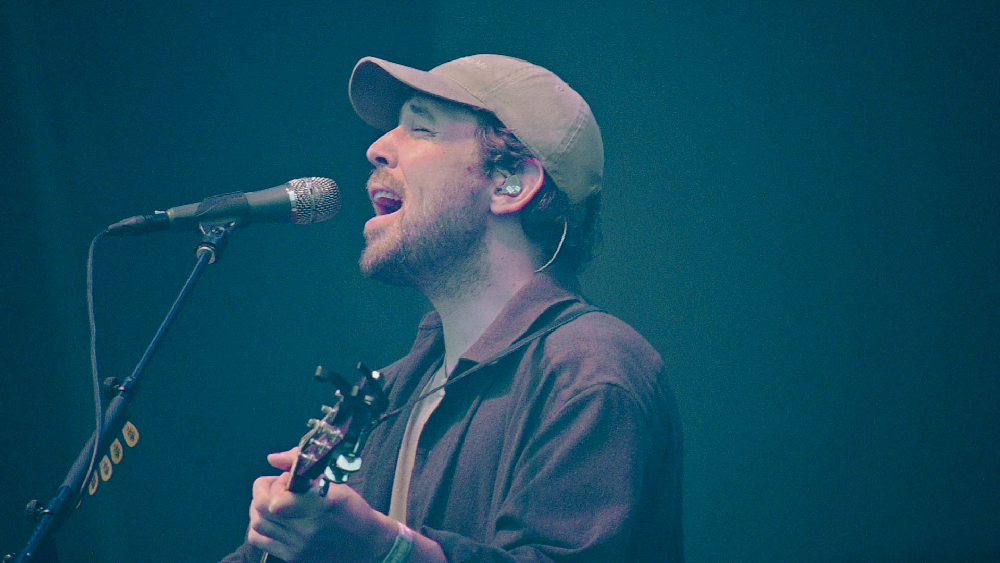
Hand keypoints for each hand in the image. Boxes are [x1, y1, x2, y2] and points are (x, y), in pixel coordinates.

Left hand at [246, 448, 398, 562]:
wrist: (366, 543)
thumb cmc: (351, 508)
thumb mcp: (335, 480)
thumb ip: (301, 464)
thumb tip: (273, 458)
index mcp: (321, 505)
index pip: (276, 502)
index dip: (273, 485)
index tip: (286, 478)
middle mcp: (307, 529)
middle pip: (261, 508)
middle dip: (264, 490)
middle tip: (278, 486)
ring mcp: (298, 546)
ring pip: (256, 524)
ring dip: (259, 508)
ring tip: (274, 501)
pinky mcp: (293, 557)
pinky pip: (258, 540)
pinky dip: (258, 526)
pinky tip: (273, 519)